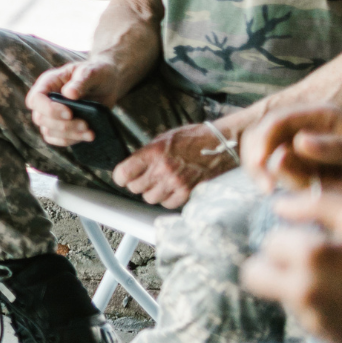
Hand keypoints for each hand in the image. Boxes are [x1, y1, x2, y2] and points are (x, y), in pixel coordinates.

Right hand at [26, 60, 124, 146]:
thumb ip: (80, 81)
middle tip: (85, 124)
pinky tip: (87, 136)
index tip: (70, 113)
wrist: (107, 83)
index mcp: (48, 83)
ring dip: (69, 135)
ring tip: (91, 133)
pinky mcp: (61, 126)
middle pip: (40, 119)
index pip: (36, 99)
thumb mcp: (91, 72)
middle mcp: (46, 100)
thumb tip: (69, 94)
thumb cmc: (96, 73)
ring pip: (48, 132)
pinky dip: (71, 141)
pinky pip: (57, 139)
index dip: (49, 109)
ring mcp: (52, 115)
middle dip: (63, 125)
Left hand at [111, 122, 237, 208]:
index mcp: (152, 153)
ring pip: (149, 198)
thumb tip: (132, 166)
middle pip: (135, 188)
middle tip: (144, 178)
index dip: (121, 177)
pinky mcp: (188, 192)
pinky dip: (167, 199)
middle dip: (137, 183)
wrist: (220, 144)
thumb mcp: (162, 139)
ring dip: (152, 192)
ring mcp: (175, 183)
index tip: (123, 176)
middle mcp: (162, 169)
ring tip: (159, 183)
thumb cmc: (192, 138)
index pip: (123, 173)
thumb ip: (146, 154)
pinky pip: (167, 204)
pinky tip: (171, 189)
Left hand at [241, 193, 341, 342]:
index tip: (313, 239)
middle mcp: (307, 294)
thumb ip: (314, 204)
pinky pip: (310, 320)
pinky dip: (322, 309)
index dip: (292, 238)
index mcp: (312, 258)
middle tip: (304, 259)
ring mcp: (319, 322)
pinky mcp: (334, 341)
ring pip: (285, 298)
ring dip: (301, 287)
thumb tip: (278, 205)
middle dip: (275, 265)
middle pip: (255, 276)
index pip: (270, 243)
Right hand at [243, 104, 341, 195]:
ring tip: (277, 190)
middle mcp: (304, 126)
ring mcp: (295, 143)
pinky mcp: (291, 163)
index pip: (279, 119)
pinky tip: (275, 190)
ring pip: (259, 151)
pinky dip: (266, 178)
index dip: (264, 139)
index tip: (261, 163)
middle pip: (261, 133)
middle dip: (257, 158)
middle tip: (266, 187)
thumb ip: (337, 148)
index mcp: (322, 116)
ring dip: (264, 171)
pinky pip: (266, 168)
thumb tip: (298, 142)